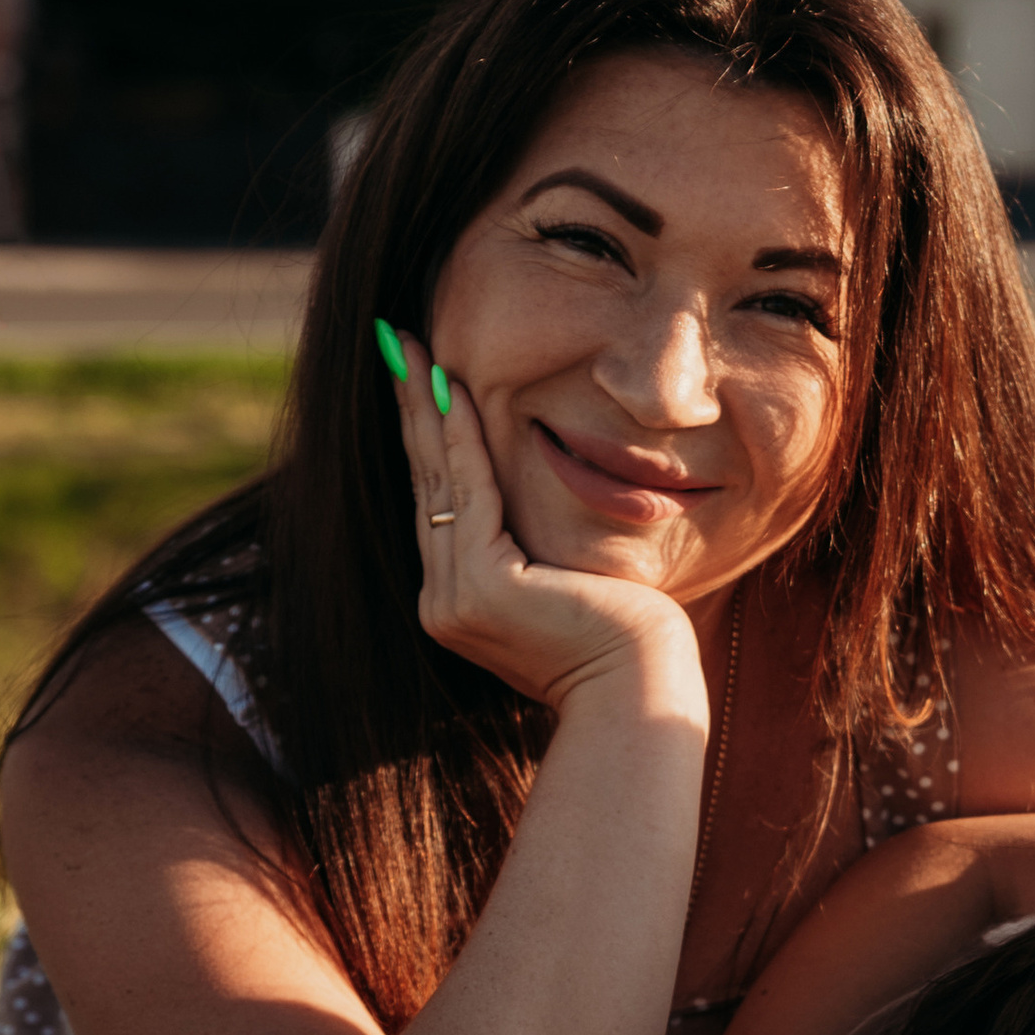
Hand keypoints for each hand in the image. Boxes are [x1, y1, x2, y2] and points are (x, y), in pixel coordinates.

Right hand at [384, 335, 707, 723]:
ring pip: (439, 481)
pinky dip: (461, 439)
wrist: (641, 693)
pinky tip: (452, 389)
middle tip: (393, 340)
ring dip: (423, 408)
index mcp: (462, 603)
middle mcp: (446, 602)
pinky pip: (470, 495)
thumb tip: (537, 510)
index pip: (442, 503)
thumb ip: (537, 550)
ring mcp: (456, 598)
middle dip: (410, 407)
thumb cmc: (628, 644)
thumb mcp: (570, 584)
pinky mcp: (482, 589)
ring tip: (407, 347)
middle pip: (427, 483)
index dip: (426, 436)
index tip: (416, 375)